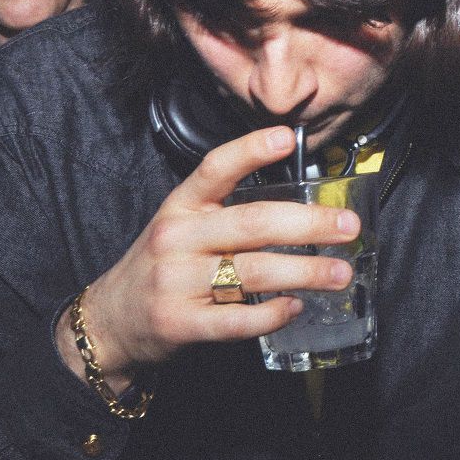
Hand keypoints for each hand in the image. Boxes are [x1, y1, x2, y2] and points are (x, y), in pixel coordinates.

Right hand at [54, 127, 358, 389]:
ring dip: (305, 272)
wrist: (110, 321)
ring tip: (340, 273)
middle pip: (252, 223)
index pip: (215, 168)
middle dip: (308, 223)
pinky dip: (271, 315)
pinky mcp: (180, 323)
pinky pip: (236, 320)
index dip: (251, 150)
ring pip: (252, 271)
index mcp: (181, 207)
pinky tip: (296, 308)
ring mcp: (176, 282)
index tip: (288, 137)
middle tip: (348, 226)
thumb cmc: (163, 268)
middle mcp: (177, 239)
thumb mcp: (183, 227)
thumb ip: (229, 213)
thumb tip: (305, 205)